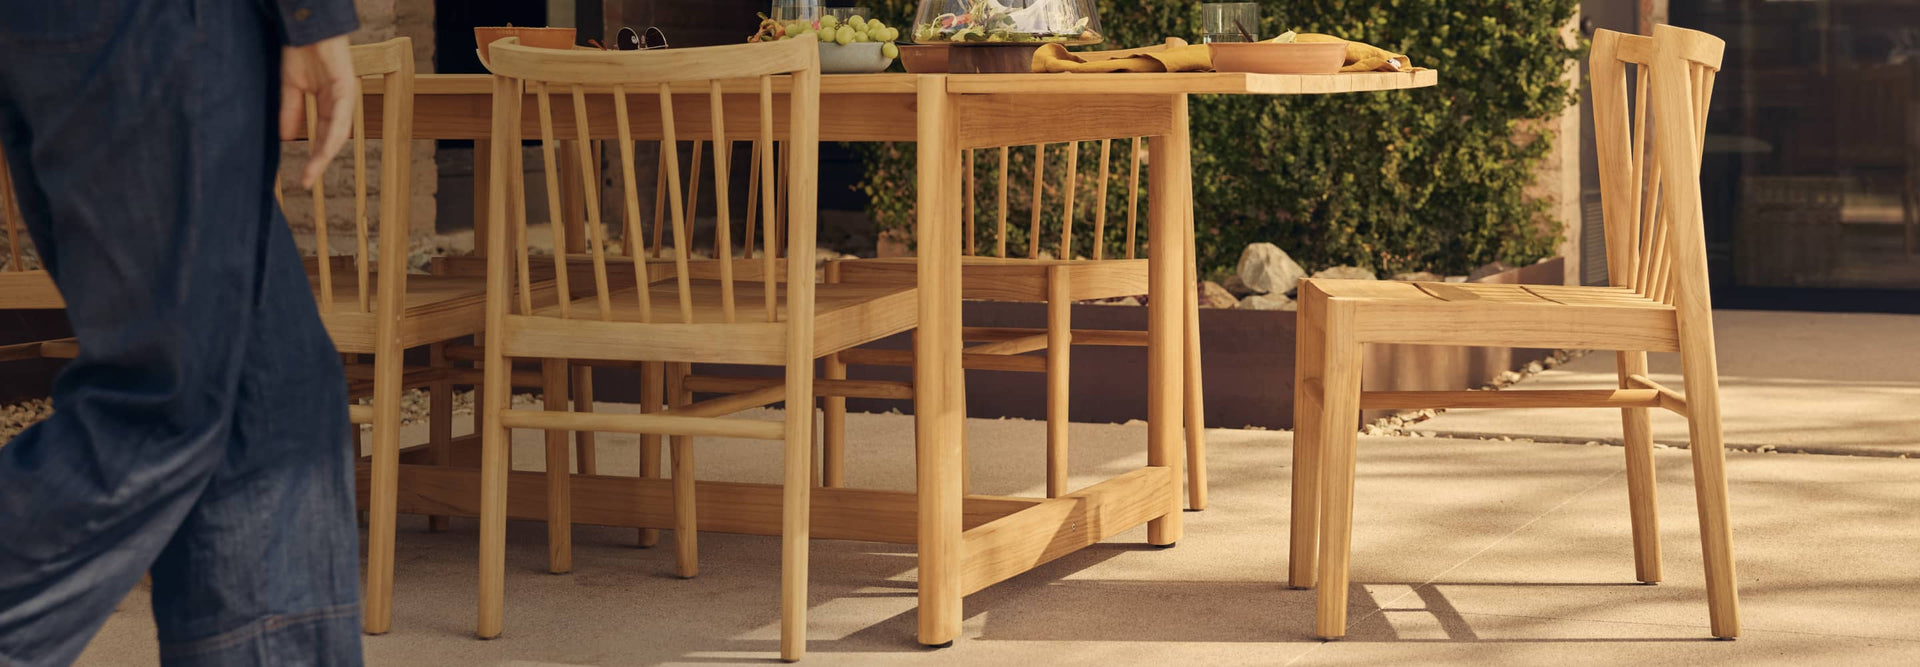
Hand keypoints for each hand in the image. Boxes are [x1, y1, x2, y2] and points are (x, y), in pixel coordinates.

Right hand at [279, 35, 358, 188]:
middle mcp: (338, 102)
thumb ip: (291, 112)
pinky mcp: (345, 87)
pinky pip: (339, 116)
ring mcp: (344, 95)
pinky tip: (324, 149)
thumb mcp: (291, 87)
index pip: (321, 135)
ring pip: (337, 132)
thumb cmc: (300, 51)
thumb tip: (287, 138)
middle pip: (331, 138)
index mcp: (326, 103)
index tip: (303, 176)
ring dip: (325, 153)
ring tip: (313, 171)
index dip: (313, 155)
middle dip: (318, 161)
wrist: (304, 28)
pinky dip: (332, 133)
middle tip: (307, 182)